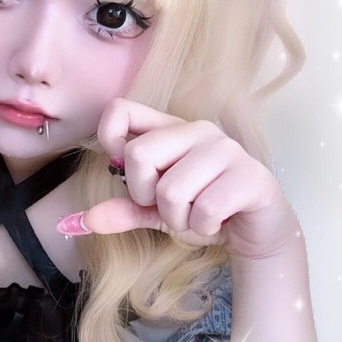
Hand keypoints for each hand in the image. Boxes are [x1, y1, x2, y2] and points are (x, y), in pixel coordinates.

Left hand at [58, 99, 300, 260]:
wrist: (257, 232)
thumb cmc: (204, 211)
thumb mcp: (157, 212)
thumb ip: (125, 211)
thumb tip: (84, 220)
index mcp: (170, 130)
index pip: (120, 110)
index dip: (110, 140)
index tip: (126, 171)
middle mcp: (197, 131)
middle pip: (138, 155)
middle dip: (147, 196)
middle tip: (170, 206)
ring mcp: (226, 149)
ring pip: (171, 190)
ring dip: (179, 219)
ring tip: (197, 216)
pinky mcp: (250, 175)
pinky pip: (204, 210)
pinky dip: (203, 227)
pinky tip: (217, 222)